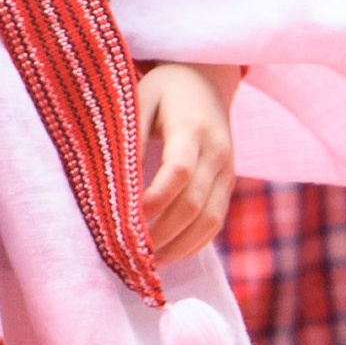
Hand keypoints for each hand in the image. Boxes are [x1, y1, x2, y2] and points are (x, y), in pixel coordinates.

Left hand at [137, 61, 237, 265]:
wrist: (209, 79)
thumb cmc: (165, 89)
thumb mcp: (140, 99)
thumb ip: (131, 137)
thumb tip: (115, 184)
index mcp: (192, 127)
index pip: (179, 171)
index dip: (154, 200)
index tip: (124, 220)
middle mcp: (217, 151)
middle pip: (195, 203)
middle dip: (163, 234)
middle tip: (131, 255)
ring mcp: (229, 170)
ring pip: (211, 220)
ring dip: (179, 247)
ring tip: (148, 265)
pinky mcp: (230, 183)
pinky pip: (216, 221)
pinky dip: (193, 244)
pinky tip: (168, 255)